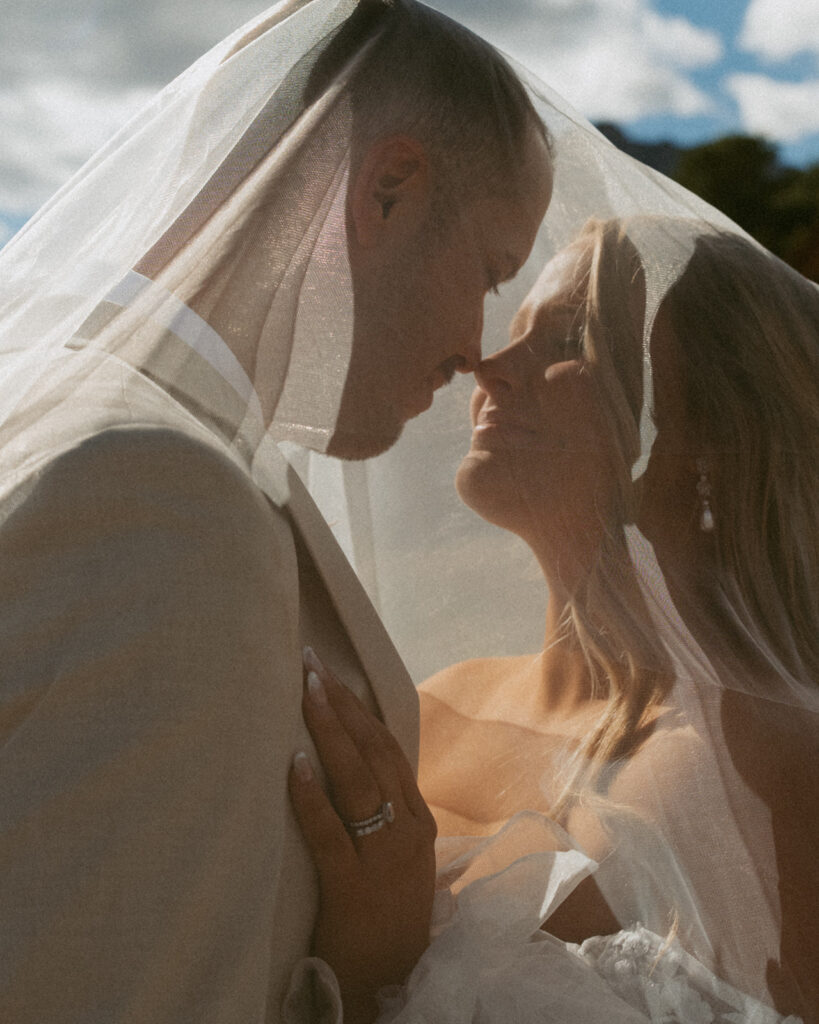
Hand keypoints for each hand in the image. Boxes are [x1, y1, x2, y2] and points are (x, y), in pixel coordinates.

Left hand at [288, 648, 436, 1023]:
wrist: (394, 981)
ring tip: (306, 693)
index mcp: (417, 817)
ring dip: (330, 733)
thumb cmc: (388, 912)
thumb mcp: (397, 853)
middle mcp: (407, 829)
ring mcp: (384, 857)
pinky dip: (312, 796)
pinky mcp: (354, 887)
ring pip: (358, 781)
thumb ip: (381, 810)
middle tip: (312, 665)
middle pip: (374, 753)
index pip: (388, 747)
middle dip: (342, 706)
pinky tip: (294, 764)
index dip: (360, 709)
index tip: (332, 674)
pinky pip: (331, 833)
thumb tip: (345, 759)